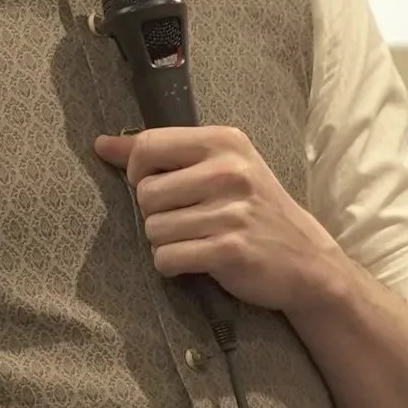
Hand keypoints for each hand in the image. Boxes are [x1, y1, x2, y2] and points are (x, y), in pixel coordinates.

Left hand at [96, 125, 344, 312]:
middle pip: (145, 194)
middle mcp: (228, 171)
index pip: (148, 146)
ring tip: (197, 241)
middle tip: (187, 221)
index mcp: (224, 142)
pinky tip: (198, 261)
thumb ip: (161, 154)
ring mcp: (231, 211)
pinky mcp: (230, 250)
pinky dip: (174, 266)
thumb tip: (101, 145)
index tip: (157, 187)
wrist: (306, 259)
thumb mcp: (219, 168)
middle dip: (156, 215)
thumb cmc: (255, 210)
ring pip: (153, 230)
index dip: (138, 172)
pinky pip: (167, 258)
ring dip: (166, 243)